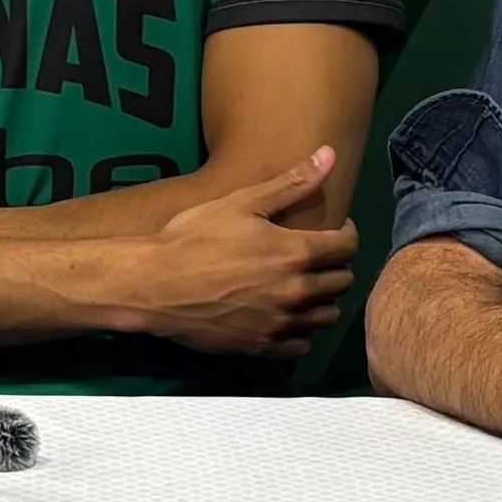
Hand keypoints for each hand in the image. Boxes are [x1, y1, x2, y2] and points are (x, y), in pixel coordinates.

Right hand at [120, 150, 357, 357]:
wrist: (154, 285)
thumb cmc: (194, 237)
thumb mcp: (241, 203)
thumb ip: (291, 183)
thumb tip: (329, 154)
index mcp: (295, 252)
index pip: (347, 247)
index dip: (347, 234)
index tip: (336, 230)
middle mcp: (295, 291)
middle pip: (342, 282)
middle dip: (336, 266)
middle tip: (319, 257)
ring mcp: (280, 323)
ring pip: (326, 316)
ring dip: (323, 300)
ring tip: (306, 286)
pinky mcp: (262, 347)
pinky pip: (302, 345)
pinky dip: (302, 331)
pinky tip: (288, 316)